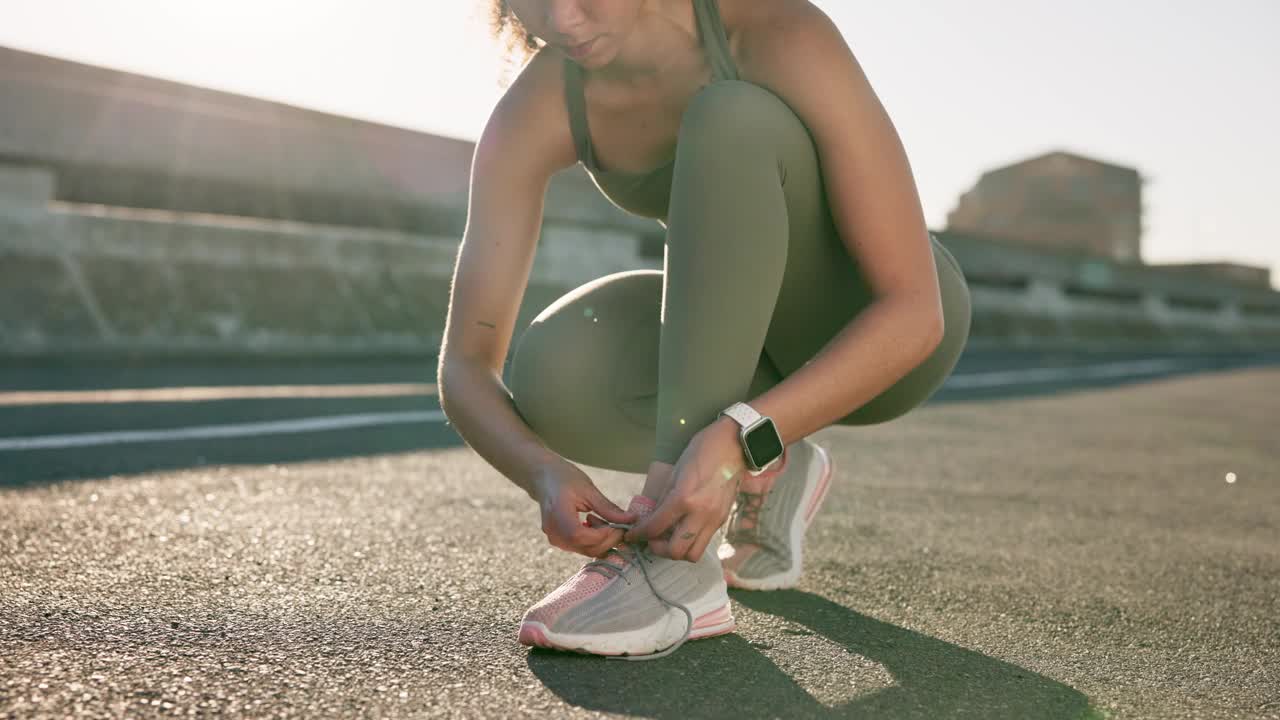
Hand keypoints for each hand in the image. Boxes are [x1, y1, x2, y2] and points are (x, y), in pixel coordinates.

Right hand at [532, 463, 637, 558]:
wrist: (543, 478)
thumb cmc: (564, 478)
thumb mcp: (588, 489)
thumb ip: (608, 508)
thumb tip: (632, 520)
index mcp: (557, 514)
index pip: (580, 536)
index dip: (603, 536)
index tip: (619, 527)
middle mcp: (553, 531)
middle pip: (585, 547)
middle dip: (608, 541)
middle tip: (621, 526)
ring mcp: (554, 538)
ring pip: (585, 550)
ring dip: (602, 541)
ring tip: (605, 521)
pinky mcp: (558, 541)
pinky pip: (580, 547)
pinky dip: (594, 540)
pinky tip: (596, 524)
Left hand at [624, 419, 746, 561]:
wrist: (733, 445)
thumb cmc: (701, 452)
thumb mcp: (675, 473)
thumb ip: (663, 500)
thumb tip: (651, 519)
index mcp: (683, 499)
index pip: (656, 527)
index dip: (639, 535)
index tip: (632, 536)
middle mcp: (700, 514)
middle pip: (676, 551)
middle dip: (659, 549)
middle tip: (652, 538)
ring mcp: (714, 520)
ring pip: (693, 554)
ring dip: (678, 550)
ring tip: (670, 537)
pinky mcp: (722, 520)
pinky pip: (704, 541)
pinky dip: (691, 541)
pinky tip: (684, 528)